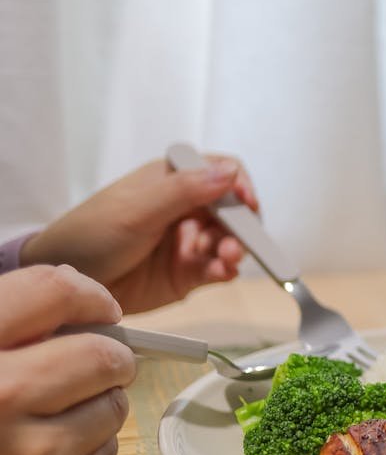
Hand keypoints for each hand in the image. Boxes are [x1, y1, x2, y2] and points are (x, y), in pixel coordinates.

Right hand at [0, 265, 135, 454]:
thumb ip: (16, 328)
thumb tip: (79, 293)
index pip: (51, 289)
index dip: (88, 296)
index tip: (102, 310)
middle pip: (101, 353)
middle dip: (110, 360)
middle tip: (98, 368)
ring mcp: (27, 449)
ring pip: (112, 404)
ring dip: (99, 408)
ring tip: (57, 421)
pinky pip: (107, 452)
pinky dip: (90, 452)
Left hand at [20, 155, 258, 313]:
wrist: (69, 284)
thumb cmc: (91, 235)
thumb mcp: (136, 210)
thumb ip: (184, 191)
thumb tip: (230, 170)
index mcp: (174, 181)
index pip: (221, 172)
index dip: (240, 185)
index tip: (247, 203)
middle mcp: (187, 209)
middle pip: (234, 210)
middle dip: (240, 226)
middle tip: (233, 243)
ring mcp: (190, 242)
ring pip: (230, 240)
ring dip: (233, 249)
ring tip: (224, 259)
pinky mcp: (189, 273)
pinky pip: (218, 268)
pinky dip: (225, 270)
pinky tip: (220, 272)